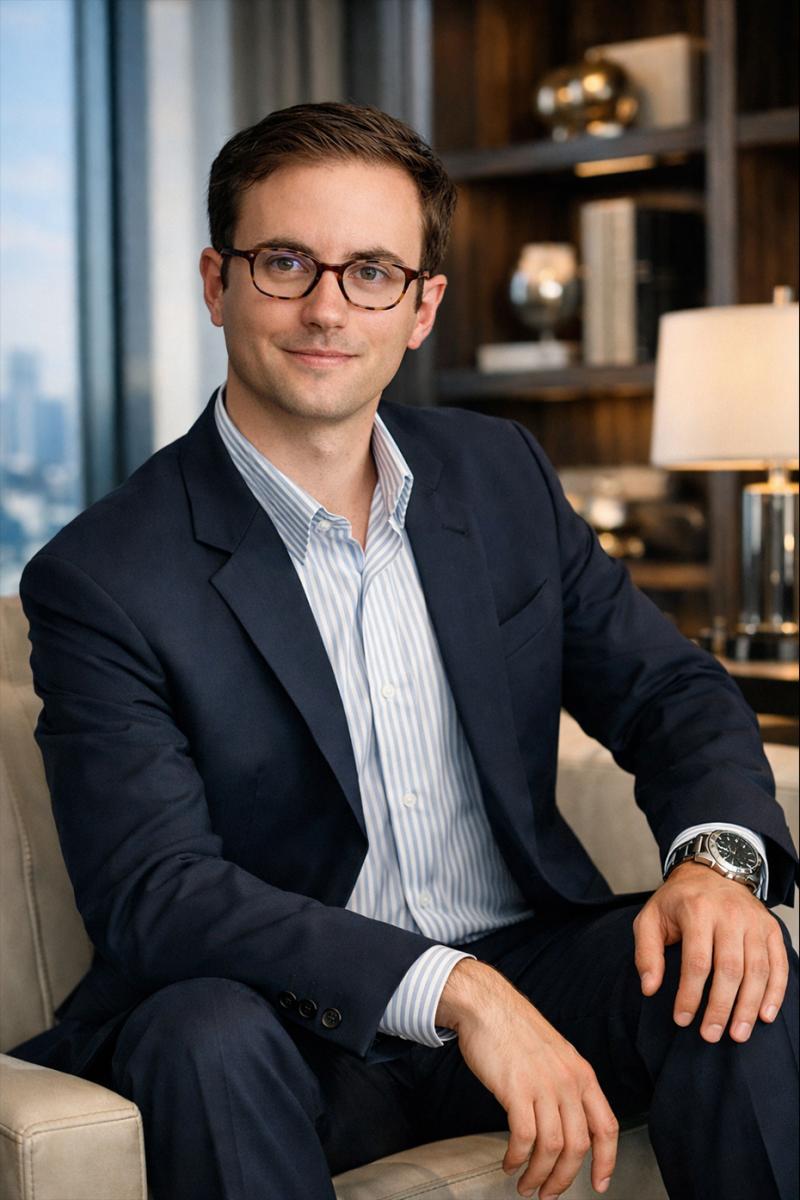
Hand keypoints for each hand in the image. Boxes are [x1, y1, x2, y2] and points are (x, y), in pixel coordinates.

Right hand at [436, 959, 617, 1198]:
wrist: (487, 1005)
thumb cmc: (516, 1030)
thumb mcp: (556, 1054)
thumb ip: (566, 1085)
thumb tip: (567, 1124)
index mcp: (582, 1074)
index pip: (607, 1126)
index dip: (607, 1161)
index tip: (599, 1183)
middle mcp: (568, 1081)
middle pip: (578, 1146)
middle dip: (564, 1179)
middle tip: (548, 1194)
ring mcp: (543, 1085)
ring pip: (552, 1147)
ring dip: (539, 1175)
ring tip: (526, 1185)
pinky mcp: (515, 1089)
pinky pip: (523, 1138)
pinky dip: (517, 1158)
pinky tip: (509, 1163)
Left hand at [633, 861, 788, 1042]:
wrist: (711, 872)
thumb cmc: (677, 902)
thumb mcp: (650, 918)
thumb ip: (646, 952)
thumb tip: (649, 988)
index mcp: (697, 910)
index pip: (696, 961)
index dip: (690, 995)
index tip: (682, 1020)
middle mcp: (729, 914)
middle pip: (730, 969)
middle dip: (721, 1007)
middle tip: (711, 1035)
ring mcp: (754, 921)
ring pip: (757, 970)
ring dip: (749, 1006)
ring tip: (738, 1034)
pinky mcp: (770, 928)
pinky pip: (778, 964)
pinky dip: (775, 992)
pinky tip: (765, 1015)